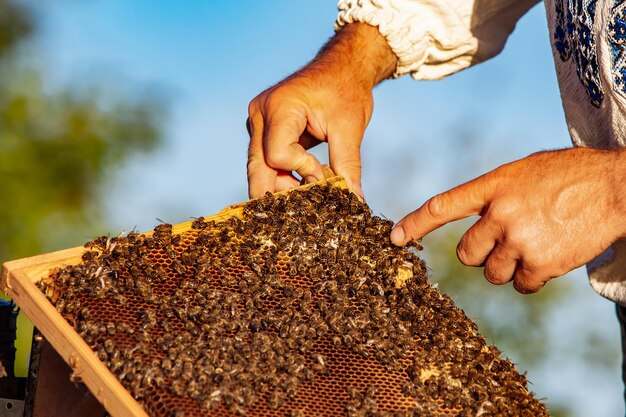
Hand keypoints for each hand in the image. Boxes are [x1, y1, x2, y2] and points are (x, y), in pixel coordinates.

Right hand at [246, 23, 396, 197]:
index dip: (301, 170)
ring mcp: (259, 123)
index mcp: (279, 107)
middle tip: (299, 213)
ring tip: (307, 195)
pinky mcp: (264, 131)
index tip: (323, 173)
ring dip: (280, 187)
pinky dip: (282, 177)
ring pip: (259, 168)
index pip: (278, 155)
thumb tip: (355, 201)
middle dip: (277, 192)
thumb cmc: (346, 90)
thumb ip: (348, 165)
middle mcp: (260, 114)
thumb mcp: (350, 127)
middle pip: (258, 167)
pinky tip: (301, 185)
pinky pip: (266, 161)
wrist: (342, 68)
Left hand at [390, 148, 625, 293]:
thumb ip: (494, 195)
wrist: (615, 187)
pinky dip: (532, 277)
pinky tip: (550, 254)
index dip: (415, 224)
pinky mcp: (541, 264)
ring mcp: (519, 241)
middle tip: (505, 240)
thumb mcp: (523, 173)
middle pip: (466, 254)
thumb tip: (474, 223)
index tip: (394, 239)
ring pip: (492, 273)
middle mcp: (500, 214)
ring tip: (535, 243)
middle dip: (481, 253)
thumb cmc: (568, 176)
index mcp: (494, 186)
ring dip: (508, 266)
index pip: (443, 206)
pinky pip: (521, 285)